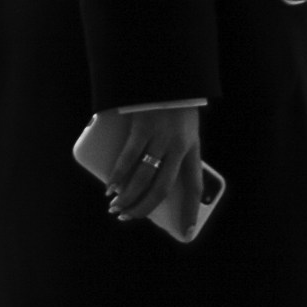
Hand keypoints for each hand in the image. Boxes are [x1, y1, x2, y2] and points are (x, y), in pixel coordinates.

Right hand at [97, 103, 202, 228]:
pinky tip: (111, 187)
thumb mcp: (183, 129)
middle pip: (162, 188)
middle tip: (129, 217)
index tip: (187, 232)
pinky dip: (118, 176)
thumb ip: (173, 150)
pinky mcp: (142, 128)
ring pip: (143, 177)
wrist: (168, 74)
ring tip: (115, 206)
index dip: (191, 210)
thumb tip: (152, 177)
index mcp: (192, 148)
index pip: (195, 186)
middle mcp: (178, 146)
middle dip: (144, 208)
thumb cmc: (173, 103)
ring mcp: (160, 138)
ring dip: (127, 196)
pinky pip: (128, 158)